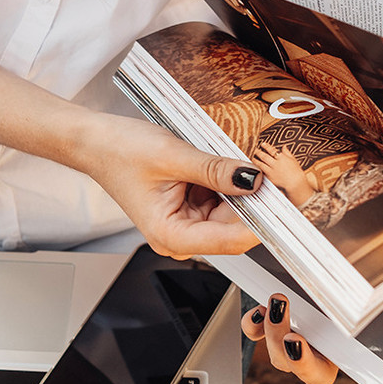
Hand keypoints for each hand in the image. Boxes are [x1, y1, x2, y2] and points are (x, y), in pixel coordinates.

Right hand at [82, 115, 262, 258]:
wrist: (96, 143)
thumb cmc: (119, 153)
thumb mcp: (173, 157)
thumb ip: (216, 170)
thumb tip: (254, 178)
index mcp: (171, 235)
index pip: (232, 240)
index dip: (263, 222)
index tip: (286, 204)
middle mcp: (180, 237)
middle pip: (236, 228)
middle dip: (254, 201)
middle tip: (271, 172)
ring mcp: (186, 225)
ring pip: (233, 213)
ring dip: (240, 189)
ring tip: (228, 160)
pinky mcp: (190, 210)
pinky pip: (222, 201)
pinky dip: (228, 184)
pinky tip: (220, 166)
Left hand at [242, 293, 382, 383]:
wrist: (347, 291)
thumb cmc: (360, 327)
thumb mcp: (374, 356)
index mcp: (326, 367)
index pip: (313, 374)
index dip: (302, 362)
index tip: (297, 342)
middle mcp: (304, 356)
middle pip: (286, 359)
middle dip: (281, 338)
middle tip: (284, 317)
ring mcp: (285, 338)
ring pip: (271, 344)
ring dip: (270, 327)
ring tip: (276, 304)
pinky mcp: (270, 322)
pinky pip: (254, 330)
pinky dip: (252, 323)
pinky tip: (259, 311)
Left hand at [253, 142, 315, 204]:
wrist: (296, 184)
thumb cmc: (296, 172)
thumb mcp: (293, 160)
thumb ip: (287, 153)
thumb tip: (284, 146)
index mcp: (282, 158)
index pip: (272, 150)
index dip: (266, 146)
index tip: (263, 144)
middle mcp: (276, 164)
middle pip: (264, 156)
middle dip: (258, 152)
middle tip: (255, 150)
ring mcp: (272, 171)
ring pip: (261, 164)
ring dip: (256, 160)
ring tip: (252, 158)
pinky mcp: (270, 178)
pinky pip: (262, 172)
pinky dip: (258, 168)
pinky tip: (255, 167)